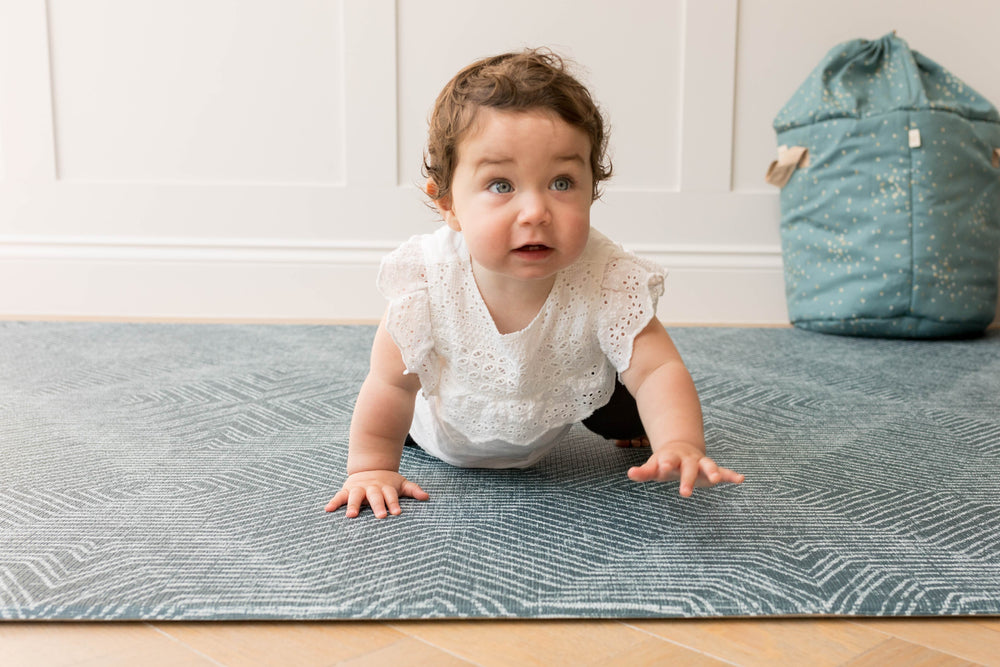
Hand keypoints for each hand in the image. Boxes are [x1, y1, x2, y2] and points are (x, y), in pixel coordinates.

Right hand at [325, 470, 428, 517]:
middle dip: (377, 506)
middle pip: (375, 496)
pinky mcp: (347, 490)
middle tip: (380, 516)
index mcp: (385, 487)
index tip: (397, 512)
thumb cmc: (388, 482)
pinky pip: (339, 496)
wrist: (370, 468)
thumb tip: (426, 497)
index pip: (391, 495)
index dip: (394, 503)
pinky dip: (334, 502)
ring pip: (356, 496)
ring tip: (352, 515)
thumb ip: (413, 490)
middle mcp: (372, 488)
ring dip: (354, 505)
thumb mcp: (401, 483)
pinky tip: (328, 510)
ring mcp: (359, 488)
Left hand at [627, 440, 743, 496]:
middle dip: (687, 479)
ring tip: (716, 480)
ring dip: (712, 472)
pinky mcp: (711, 470)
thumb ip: (643, 471)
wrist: (681, 449)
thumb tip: (630, 473)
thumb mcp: (653, 466)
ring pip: (708, 465)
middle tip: (684, 493)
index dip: (665, 464)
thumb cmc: (664, 462)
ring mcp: (701, 463)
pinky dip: (732, 475)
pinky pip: (723, 472)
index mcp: (671, 457)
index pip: (667, 460)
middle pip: (688, 467)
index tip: (662, 468)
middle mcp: (688, 459)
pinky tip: (741, 479)